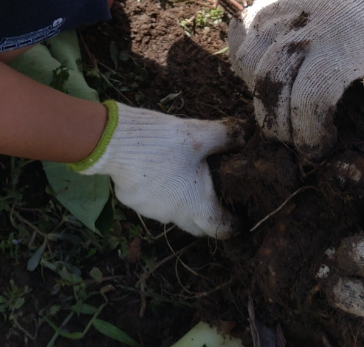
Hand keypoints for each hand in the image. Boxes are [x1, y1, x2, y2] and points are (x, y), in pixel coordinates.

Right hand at [79, 102, 243, 237]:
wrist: (115, 142)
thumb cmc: (163, 141)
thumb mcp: (200, 134)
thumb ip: (227, 135)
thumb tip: (248, 133)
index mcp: (196, 205)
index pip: (220, 229)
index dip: (233, 225)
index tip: (241, 218)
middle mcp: (174, 216)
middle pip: (198, 226)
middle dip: (210, 218)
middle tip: (219, 199)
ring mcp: (152, 212)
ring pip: (175, 214)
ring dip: (184, 203)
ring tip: (188, 179)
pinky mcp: (134, 203)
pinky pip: (154, 203)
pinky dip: (163, 193)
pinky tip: (161, 171)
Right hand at [228, 0, 363, 158]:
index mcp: (344, 40)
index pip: (308, 99)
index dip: (309, 133)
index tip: (322, 146)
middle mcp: (304, 24)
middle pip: (271, 87)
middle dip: (280, 124)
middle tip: (300, 139)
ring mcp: (280, 9)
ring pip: (248, 63)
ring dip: (261, 95)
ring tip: (284, 110)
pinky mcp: (265, 2)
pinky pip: (241, 39)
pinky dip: (246, 65)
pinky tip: (269, 79)